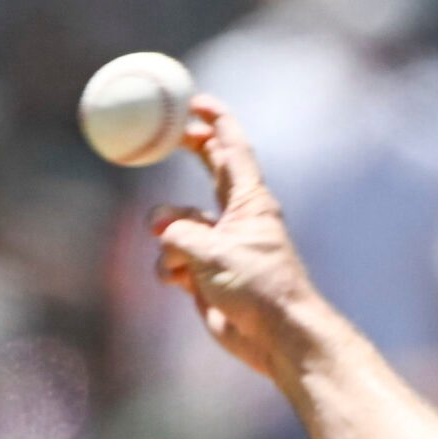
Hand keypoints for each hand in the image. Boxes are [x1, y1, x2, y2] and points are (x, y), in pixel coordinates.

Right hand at [148, 97, 322, 378]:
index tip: (194, 101)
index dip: (215, 120)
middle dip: (189, 150)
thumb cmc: (258, 289)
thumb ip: (178, 233)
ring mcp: (220, 245)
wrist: (276, 338)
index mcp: (249, 201)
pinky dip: (169, 269)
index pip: (232, 148)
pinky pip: (173, 260)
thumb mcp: (211, 251)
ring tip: (179, 262)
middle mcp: (236, 217)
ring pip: (177, 223)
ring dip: (167, 238)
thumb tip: (161, 232)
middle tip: (167, 134)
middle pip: (209, 169)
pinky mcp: (207, 275)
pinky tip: (179, 283)